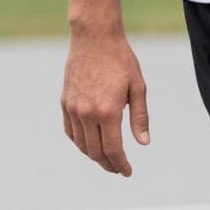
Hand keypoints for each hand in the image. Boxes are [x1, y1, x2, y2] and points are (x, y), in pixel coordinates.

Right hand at [61, 33, 148, 175]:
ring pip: (82, 145)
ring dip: (94, 156)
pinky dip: (80, 143)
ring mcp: (73, 108)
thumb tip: (143, 143)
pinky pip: (70, 131)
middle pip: (96, 152)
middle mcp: (87, 113)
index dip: (121, 165)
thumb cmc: (120, 60)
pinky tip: (91, 144)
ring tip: (107, 159)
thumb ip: (139, 117)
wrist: (94, 37)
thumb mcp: (138, 88)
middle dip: (108, 165)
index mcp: (108, 111)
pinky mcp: (65, 102)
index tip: (127, 172)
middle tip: (118, 169)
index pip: (113, 150)